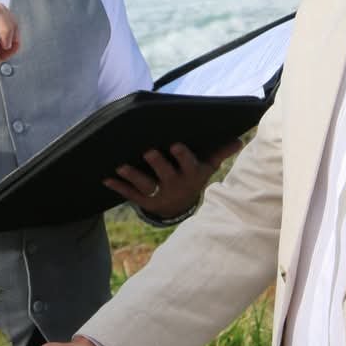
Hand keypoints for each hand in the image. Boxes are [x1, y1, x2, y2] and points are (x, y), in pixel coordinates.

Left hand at [103, 137, 239, 222]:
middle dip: (157, 164)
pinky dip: (118, 187)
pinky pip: (130, 194)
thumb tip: (239, 139)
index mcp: (189, 174)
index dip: (181, 156)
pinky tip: (106, 179)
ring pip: (146, 185)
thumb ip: (220, 152)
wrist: (181, 205)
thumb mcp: (207, 166)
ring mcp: (158, 194)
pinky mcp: (145, 201)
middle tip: (148, 151)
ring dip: (132, 176)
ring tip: (121, 167)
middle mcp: (174, 184)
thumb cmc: (194, 176)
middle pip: (165, 174)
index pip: (187, 165)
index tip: (175, 145)